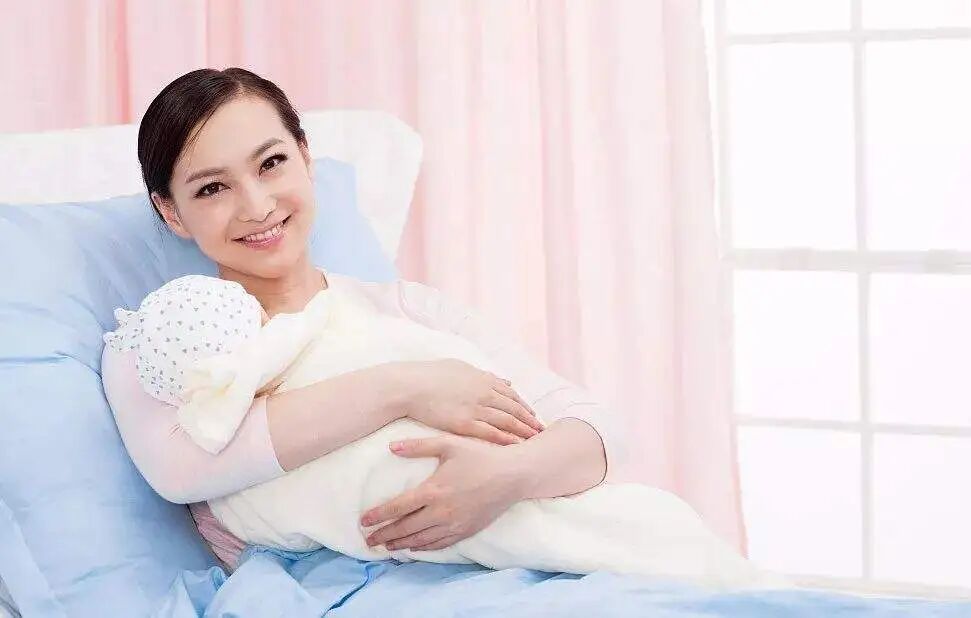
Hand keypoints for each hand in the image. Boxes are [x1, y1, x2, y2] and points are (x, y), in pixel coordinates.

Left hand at [360, 435, 528, 550]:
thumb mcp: (449, 444)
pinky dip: (423, 547)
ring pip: (421, 539)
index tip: (363, 522)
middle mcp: (441, 511)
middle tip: (368, 540)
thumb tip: (392, 447)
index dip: (378, 516)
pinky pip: (439, 544)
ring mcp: (454, 524)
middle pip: (405, 528)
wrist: (512, 476)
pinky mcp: (466, 531)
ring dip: (401, 544)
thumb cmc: (480, 456)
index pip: (398, 508)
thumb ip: (418, 446)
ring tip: (386, 546)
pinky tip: (414, 547)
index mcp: (433, 490)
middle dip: (384, 535)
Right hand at [402, 359, 543, 445]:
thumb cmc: (430, 375)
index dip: (524, 406)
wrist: (409, 386)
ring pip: (507, 422)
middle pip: (514, 408)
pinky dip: (506, 440)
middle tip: (542, 431)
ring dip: (523, 432)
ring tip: (535, 441)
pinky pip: (491, 434)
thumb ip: (484, 374)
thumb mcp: (460, 367)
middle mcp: (484, 392)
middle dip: (530, 420)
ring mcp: (476, 408)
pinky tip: (515, 447)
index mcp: (483, 378)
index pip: (511, 394)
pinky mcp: (465, 424)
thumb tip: (503, 379)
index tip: (534, 415)